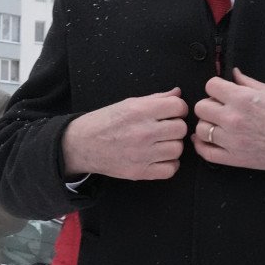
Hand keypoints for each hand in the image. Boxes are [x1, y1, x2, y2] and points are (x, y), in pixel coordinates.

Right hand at [62, 89, 187, 179]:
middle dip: (175, 126)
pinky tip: (160, 157)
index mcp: (140, 111)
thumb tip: (178, 92)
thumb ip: (156, 98)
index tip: (171, 112)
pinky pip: (170, 170)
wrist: (83, 144)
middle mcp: (143, 132)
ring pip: (178, 149)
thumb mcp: (129, 103)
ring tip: (161, 143)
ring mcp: (142, 154)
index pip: (178, 107)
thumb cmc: (106, 121)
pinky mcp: (140, 172)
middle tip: (165, 128)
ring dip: (172, 145)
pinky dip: (169, 164)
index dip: (178, 108)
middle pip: (180, 129)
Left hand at [193, 68, 264, 170]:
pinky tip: (205, 139)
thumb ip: (247, 82)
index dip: (216, 87)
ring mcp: (232, 140)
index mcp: (242, 98)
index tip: (221, 91)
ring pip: (201, 129)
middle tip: (220, 107)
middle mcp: (233, 118)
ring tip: (217, 124)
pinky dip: (201, 145)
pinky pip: (206, 152)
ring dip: (206, 124)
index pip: (210, 86)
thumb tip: (234, 74)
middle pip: (201, 107)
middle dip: (209, 104)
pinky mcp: (235, 158)